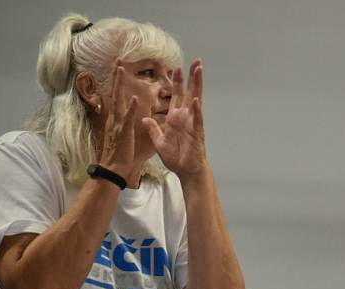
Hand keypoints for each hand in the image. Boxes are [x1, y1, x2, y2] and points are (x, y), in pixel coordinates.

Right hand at [99, 59, 137, 180]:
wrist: (115, 170)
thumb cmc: (123, 155)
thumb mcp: (130, 136)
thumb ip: (135, 124)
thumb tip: (145, 117)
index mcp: (117, 118)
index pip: (118, 95)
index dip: (118, 81)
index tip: (120, 66)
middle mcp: (115, 118)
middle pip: (116, 92)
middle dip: (117, 75)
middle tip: (119, 59)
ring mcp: (118, 125)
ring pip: (119, 100)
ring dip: (120, 85)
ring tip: (121, 69)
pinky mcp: (124, 133)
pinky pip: (127, 119)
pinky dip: (132, 109)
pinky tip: (136, 99)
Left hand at [142, 59, 208, 179]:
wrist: (186, 171)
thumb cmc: (176, 158)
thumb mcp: (159, 142)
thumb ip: (153, 129)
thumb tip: (145, 118)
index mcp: (175, 118)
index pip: (176, 95)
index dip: (177, 82)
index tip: (177, 68)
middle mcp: (185, 117)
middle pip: (189, 92)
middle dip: (192, 77)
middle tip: (196, 61)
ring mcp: (192, 124)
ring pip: (196, 101)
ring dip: (197, 86)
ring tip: (199, 71)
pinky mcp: (196, 133)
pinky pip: (197, 120)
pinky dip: (197, 110)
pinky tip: (197, 100)